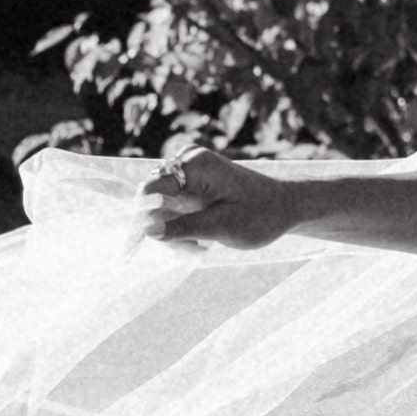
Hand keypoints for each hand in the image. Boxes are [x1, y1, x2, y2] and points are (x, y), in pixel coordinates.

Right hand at [136, 152, 301, 250]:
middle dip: (164, 231)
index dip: (138, 219)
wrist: (286, 206)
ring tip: (203, 249)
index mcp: (195, 165)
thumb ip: (183, 228)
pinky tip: (201, 242)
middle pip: (152, 200)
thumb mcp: (222, 227)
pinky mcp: (190, 184)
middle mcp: (186, 162)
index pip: (150, 190)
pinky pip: (171, 209)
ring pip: (160, 208)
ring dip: (174, 234)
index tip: (130, 249)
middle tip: (194, 252)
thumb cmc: (261, 215)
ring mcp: (188, 172)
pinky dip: (181, 229)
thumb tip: (145, 231)